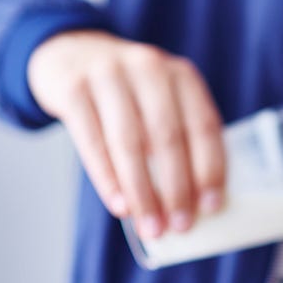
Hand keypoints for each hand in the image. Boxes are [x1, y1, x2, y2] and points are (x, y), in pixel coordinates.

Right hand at [27, 30, 224, 237]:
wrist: (71, 54)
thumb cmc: (130, 96)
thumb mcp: (163, 102)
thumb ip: (181, 140)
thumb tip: (196, 206)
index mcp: (181, 76)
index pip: (203, 125)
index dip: (209, 169)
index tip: (211, 207)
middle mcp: (148, 68)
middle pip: (167, 137)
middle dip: (176, 189)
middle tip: (181, 227)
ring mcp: (108, 74)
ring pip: (129, 143)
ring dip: (143, 193)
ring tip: (152, 227)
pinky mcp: (73, 88)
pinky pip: (92, 142)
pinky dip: (108, 179)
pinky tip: (120, 206)